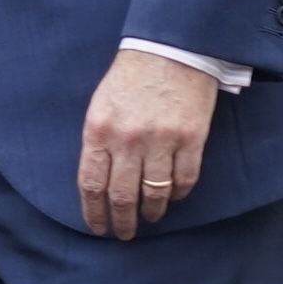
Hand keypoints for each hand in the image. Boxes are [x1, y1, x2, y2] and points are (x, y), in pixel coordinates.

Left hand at [77, 49, 217, 239]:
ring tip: (149, 217)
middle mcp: (127, 139)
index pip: (91, 183)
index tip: (98, 227)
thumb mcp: (100, 105)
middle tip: (124, 234)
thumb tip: (99, 180)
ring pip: (155, 194)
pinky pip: (184, 182)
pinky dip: (178, 195)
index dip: (94, 211)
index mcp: (98, 129)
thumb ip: (99, 141)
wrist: (168, 50)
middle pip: (122, 196)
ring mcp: (161, 141)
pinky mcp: (191, 140)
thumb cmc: (129, 78)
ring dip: (151, 212)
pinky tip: (172, 196)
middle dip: (122, 221)